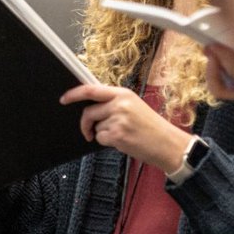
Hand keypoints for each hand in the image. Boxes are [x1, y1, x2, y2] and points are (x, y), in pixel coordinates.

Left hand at [60, 83, 191, 171]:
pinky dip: (107, 142)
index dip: (74, 93)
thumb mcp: (134, 106)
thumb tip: (92, 106)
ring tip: (122, 135)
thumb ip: (114, 102)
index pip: (91, 89)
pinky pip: (100, 138)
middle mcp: (119, 103)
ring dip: (103, 133)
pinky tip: (123, 142)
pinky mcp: (117, 134)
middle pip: (88, 111)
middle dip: (86, 123)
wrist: (169, 144)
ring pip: (96, 126)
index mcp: (123, 93)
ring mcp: (118, 119)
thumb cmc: (152, 127)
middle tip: (88, 131)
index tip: (64, 99)